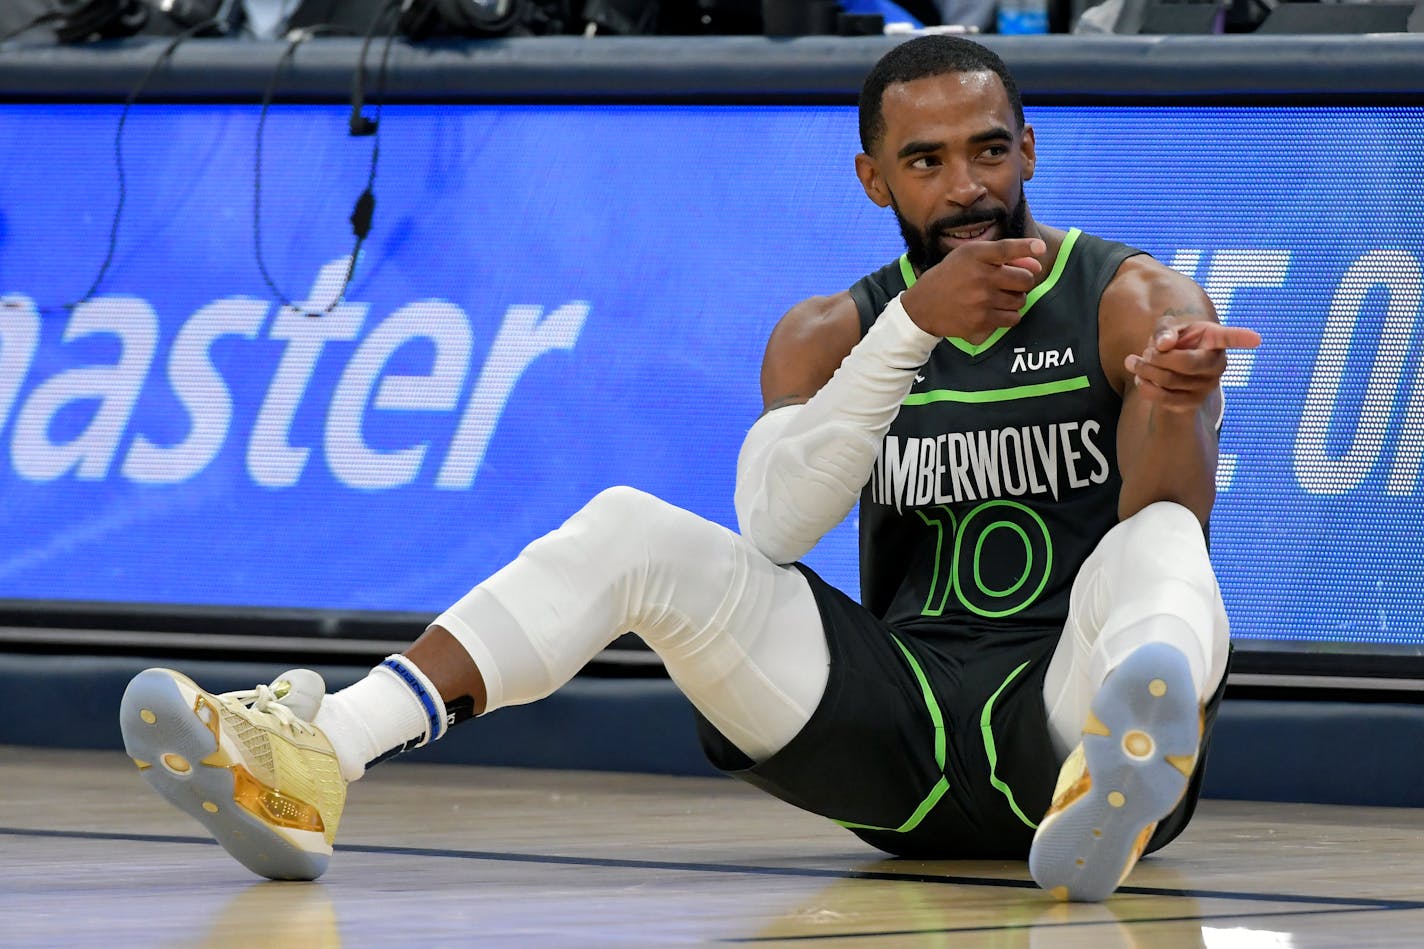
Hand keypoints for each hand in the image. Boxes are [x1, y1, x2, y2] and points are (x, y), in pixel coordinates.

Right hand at [900, 238, 1046, 339]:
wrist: (924, 307)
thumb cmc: (951, 276)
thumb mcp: (969, 256)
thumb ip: (1003, 255)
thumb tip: (1036, 263)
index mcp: (975, 255)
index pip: (1006, 248)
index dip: (1027, 247)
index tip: (1040, 248)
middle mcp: (979, 276)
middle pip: (1025, 279)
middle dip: (1022, 281)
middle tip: (1009, 283)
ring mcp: (981, 301)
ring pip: (1021, 300)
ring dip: (1015, 299)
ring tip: (999, 297)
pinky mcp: (981, 321)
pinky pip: (1013, 319)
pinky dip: (1009, 316)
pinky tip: (996, 311)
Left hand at [1125, 317, 1262, 411]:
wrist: (1166, 371)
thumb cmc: (1171, 343)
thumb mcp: (1167, 329)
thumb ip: (1164, 330)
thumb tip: (1164, 344)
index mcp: (1215, 340)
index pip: (1230, 338)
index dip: (1242, 338)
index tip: (1257, 340)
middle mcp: (1217, 365)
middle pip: (1186, 363)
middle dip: (1157, 357)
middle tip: (1145, 350)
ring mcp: (1207, 387)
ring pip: (1170, 380)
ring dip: (1145, 369)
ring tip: (1134, 361)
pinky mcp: (1191, 405)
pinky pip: (1164, 398)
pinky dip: (1145, 387)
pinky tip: (1139, 379)